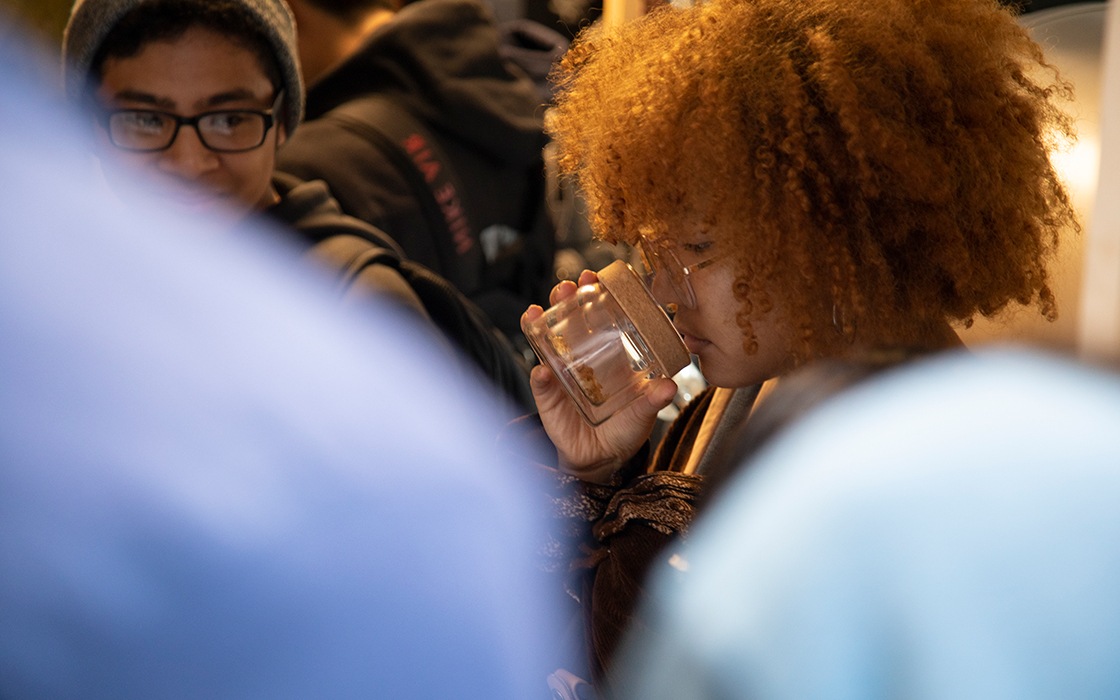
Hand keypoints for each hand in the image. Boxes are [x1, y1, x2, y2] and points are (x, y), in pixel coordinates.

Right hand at [523, 270, 678, 484]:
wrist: (601, 458)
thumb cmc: (625, 430)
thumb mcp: (643, 413)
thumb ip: (652, 401)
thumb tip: (668, 386)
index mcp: (607, 354)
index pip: (598, 315)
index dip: (594, 294)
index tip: (594, 276)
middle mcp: (580, 357)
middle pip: (568, 320)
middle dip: (564, 299)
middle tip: (566, 287)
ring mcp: (561, 374)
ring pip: (546, 342)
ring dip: (539, 325)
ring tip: (538, 313)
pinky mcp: (548, 397)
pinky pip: (541, 383)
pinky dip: (540, 376)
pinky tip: (542, 370)